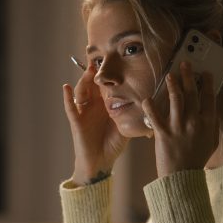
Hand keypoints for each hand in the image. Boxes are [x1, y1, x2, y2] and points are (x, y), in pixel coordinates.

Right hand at [62, 65, 128, 184]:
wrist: (101, 163)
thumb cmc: (113, 144)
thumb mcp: (126, 125)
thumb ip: (136, 114)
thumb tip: (156, 104)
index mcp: (105, 105)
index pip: (104, 85)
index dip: (106, 73)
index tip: (111, 59)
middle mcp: (93, 106)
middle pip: (91, 84)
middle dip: (93, 72)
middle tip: (99, 60)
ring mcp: (83, 113)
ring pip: (80, 92)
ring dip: (83, 80)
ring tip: (88, 71)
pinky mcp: (76, 122)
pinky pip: (70, 108)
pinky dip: (67, 97)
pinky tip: (66, 88)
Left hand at [142, 61, 219, 177]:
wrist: (182, 177)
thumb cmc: (196, 159)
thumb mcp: (211, 141)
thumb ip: (211, 124)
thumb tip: (209, 108)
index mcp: (209, 124)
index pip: (209, 98)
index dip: (207, 83)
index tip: (205, 73)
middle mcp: (195, 122)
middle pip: (193, 93)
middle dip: (189, 76)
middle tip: (185, 64)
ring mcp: (179, 127)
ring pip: (176, 99)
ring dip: (173, 84)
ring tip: (170, 75)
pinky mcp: (163, 133)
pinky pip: (155, 115)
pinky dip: (150, 105)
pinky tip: (147, 98)